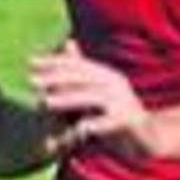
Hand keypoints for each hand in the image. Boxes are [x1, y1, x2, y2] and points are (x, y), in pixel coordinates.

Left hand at [28, 39, 166, 159]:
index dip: (53, 62)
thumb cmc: (117, 115)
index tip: (30, 61)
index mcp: (105, 75)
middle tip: (31, 81)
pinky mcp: (128, 120)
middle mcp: (114, 83)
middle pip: (81, 77)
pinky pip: (106, 122)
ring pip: (90, 97)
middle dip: (54, 78)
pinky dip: (90, 125)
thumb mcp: (98, 92)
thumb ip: (81, 73)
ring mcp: (122, 101)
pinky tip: (76, 129)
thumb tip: (67, 42)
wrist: (149, 137)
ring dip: (66, 99)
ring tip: (44, 103)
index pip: (76, 65)